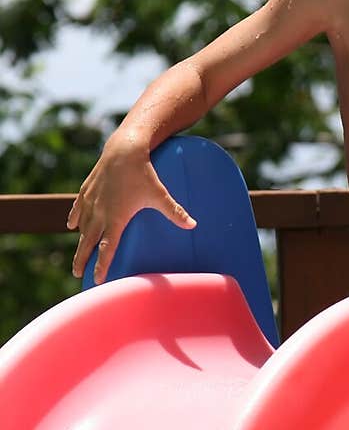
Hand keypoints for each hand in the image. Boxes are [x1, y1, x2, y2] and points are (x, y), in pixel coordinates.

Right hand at [67, 137, 195, 283]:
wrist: (124, 150)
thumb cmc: (143, 173)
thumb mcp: (160, 195)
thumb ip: (175, 212)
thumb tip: (193, 225)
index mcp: (116, 218)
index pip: (107, 248)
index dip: (102, 265)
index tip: (98, 279)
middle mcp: (100, 212)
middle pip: (88, 242)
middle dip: (82, 259)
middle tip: (78, 274)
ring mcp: (90, 201)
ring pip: (82, 227)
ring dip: (79, 242)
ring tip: (79, 255)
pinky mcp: (86, 190)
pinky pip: (77, 209)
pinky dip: (75, 218)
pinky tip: (73, 226)